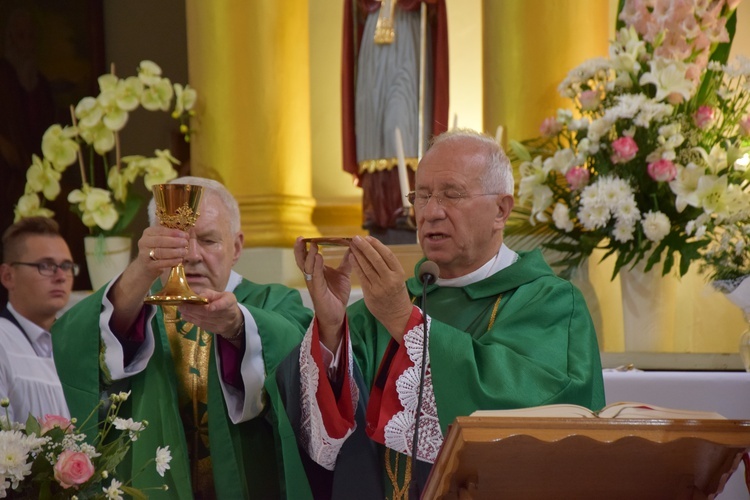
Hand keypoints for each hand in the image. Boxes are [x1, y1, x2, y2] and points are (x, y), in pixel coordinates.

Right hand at [136, 225, 188, 281]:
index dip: (174, 233)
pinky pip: (161, 263)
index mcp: (148, 233)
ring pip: (161, 252)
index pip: (161, 230)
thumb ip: (171, 236)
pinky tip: (180, 260)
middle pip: (161, 241)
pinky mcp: (148, 265)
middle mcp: (144, 242)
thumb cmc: (157, 250)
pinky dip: (172, 261)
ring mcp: (144, 254)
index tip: (185, 235)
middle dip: (175, 242)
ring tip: (184, 252)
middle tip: (186, 243)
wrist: (145, 266)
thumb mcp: (161, 240)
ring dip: (175, 252)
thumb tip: (186, 235)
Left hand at [178, 289, 243, 340]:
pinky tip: (185, 316)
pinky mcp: (216, 330)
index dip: (216, 306)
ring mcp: (221, 324)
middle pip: (209, 313)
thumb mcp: (221, 294)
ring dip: (190, 315)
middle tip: (181, 305)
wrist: (234, 319)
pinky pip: (202, 325)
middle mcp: (227, 314)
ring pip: (204, 320)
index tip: (209, 307)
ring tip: (181, 310)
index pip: (223, 304)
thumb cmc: (224, 302)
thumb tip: (195, 295)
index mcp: (229, 302)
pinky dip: (192, 320)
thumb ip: (209, 294)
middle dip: (193, 309)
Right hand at [294, 237, 351, 351]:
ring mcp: (314, 283)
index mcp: (316, 272)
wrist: (337, 314)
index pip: (308, 257)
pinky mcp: (318, 291)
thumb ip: (346, 262)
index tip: (304, 237)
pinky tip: (318, 258)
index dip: (305, 247)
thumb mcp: (343, 275)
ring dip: (309, 255)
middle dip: (300, 249)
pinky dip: (316, 266)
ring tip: (312, 245)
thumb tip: (352, 248)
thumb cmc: (337, 295)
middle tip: (300, 238)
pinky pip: (316, 276)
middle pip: (302, 261)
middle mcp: (312, 276)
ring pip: (307, 267)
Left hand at [349, 236, 412, 341]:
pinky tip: (351, 258)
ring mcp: (380, 287)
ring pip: (367, 266)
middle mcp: (390, 279)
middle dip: (365, 247)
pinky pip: (362, 276)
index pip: (388, 255)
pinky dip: (356, 265)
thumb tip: (373, 250)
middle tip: (356, 238)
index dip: (377, 245)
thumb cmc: (397, 295)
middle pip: (376, 259)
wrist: (397, 316)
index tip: (368, 238)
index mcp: (399, 273)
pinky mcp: (371, 293)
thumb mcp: (398, 279)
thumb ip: (388, 267)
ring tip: (352, 245)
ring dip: (358, 254)